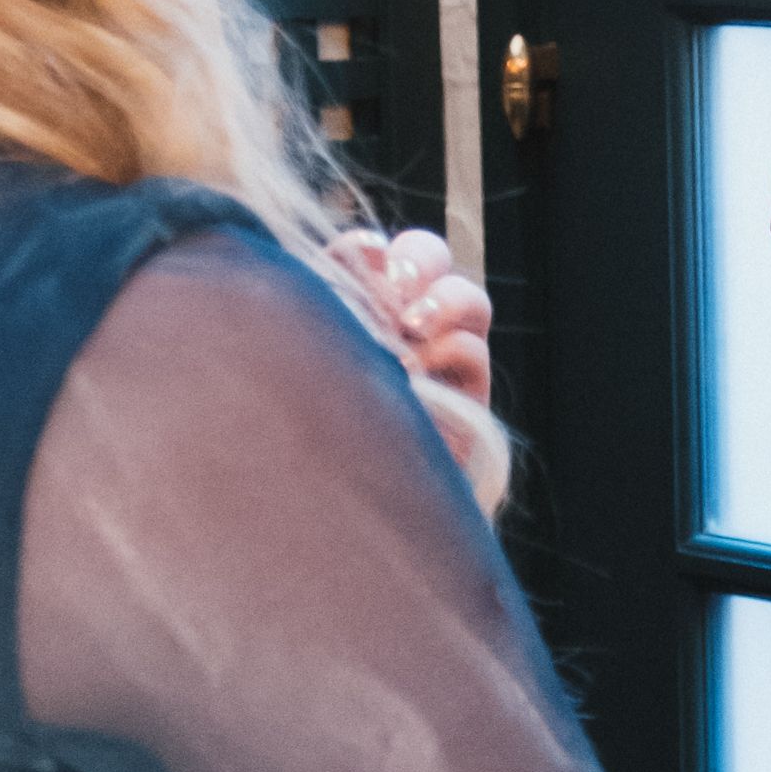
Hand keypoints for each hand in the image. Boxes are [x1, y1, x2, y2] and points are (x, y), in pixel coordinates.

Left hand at [326, 228, 505, 507]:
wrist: (336, 522)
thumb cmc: (297, 439)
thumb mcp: (303, 361)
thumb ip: (323, 311)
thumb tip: (354, 264)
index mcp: (352, 305)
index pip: (368, 251)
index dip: (368, 249)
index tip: (358, 260)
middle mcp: (400, 326)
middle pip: (427, 255)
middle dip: (419, 259)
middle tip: (398, 285)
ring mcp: (439, 360)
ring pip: (466, 297)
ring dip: (445, 300)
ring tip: (415, 329)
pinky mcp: (466, 399)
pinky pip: (473, 350)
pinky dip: (453, 351)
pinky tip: (420, 378)